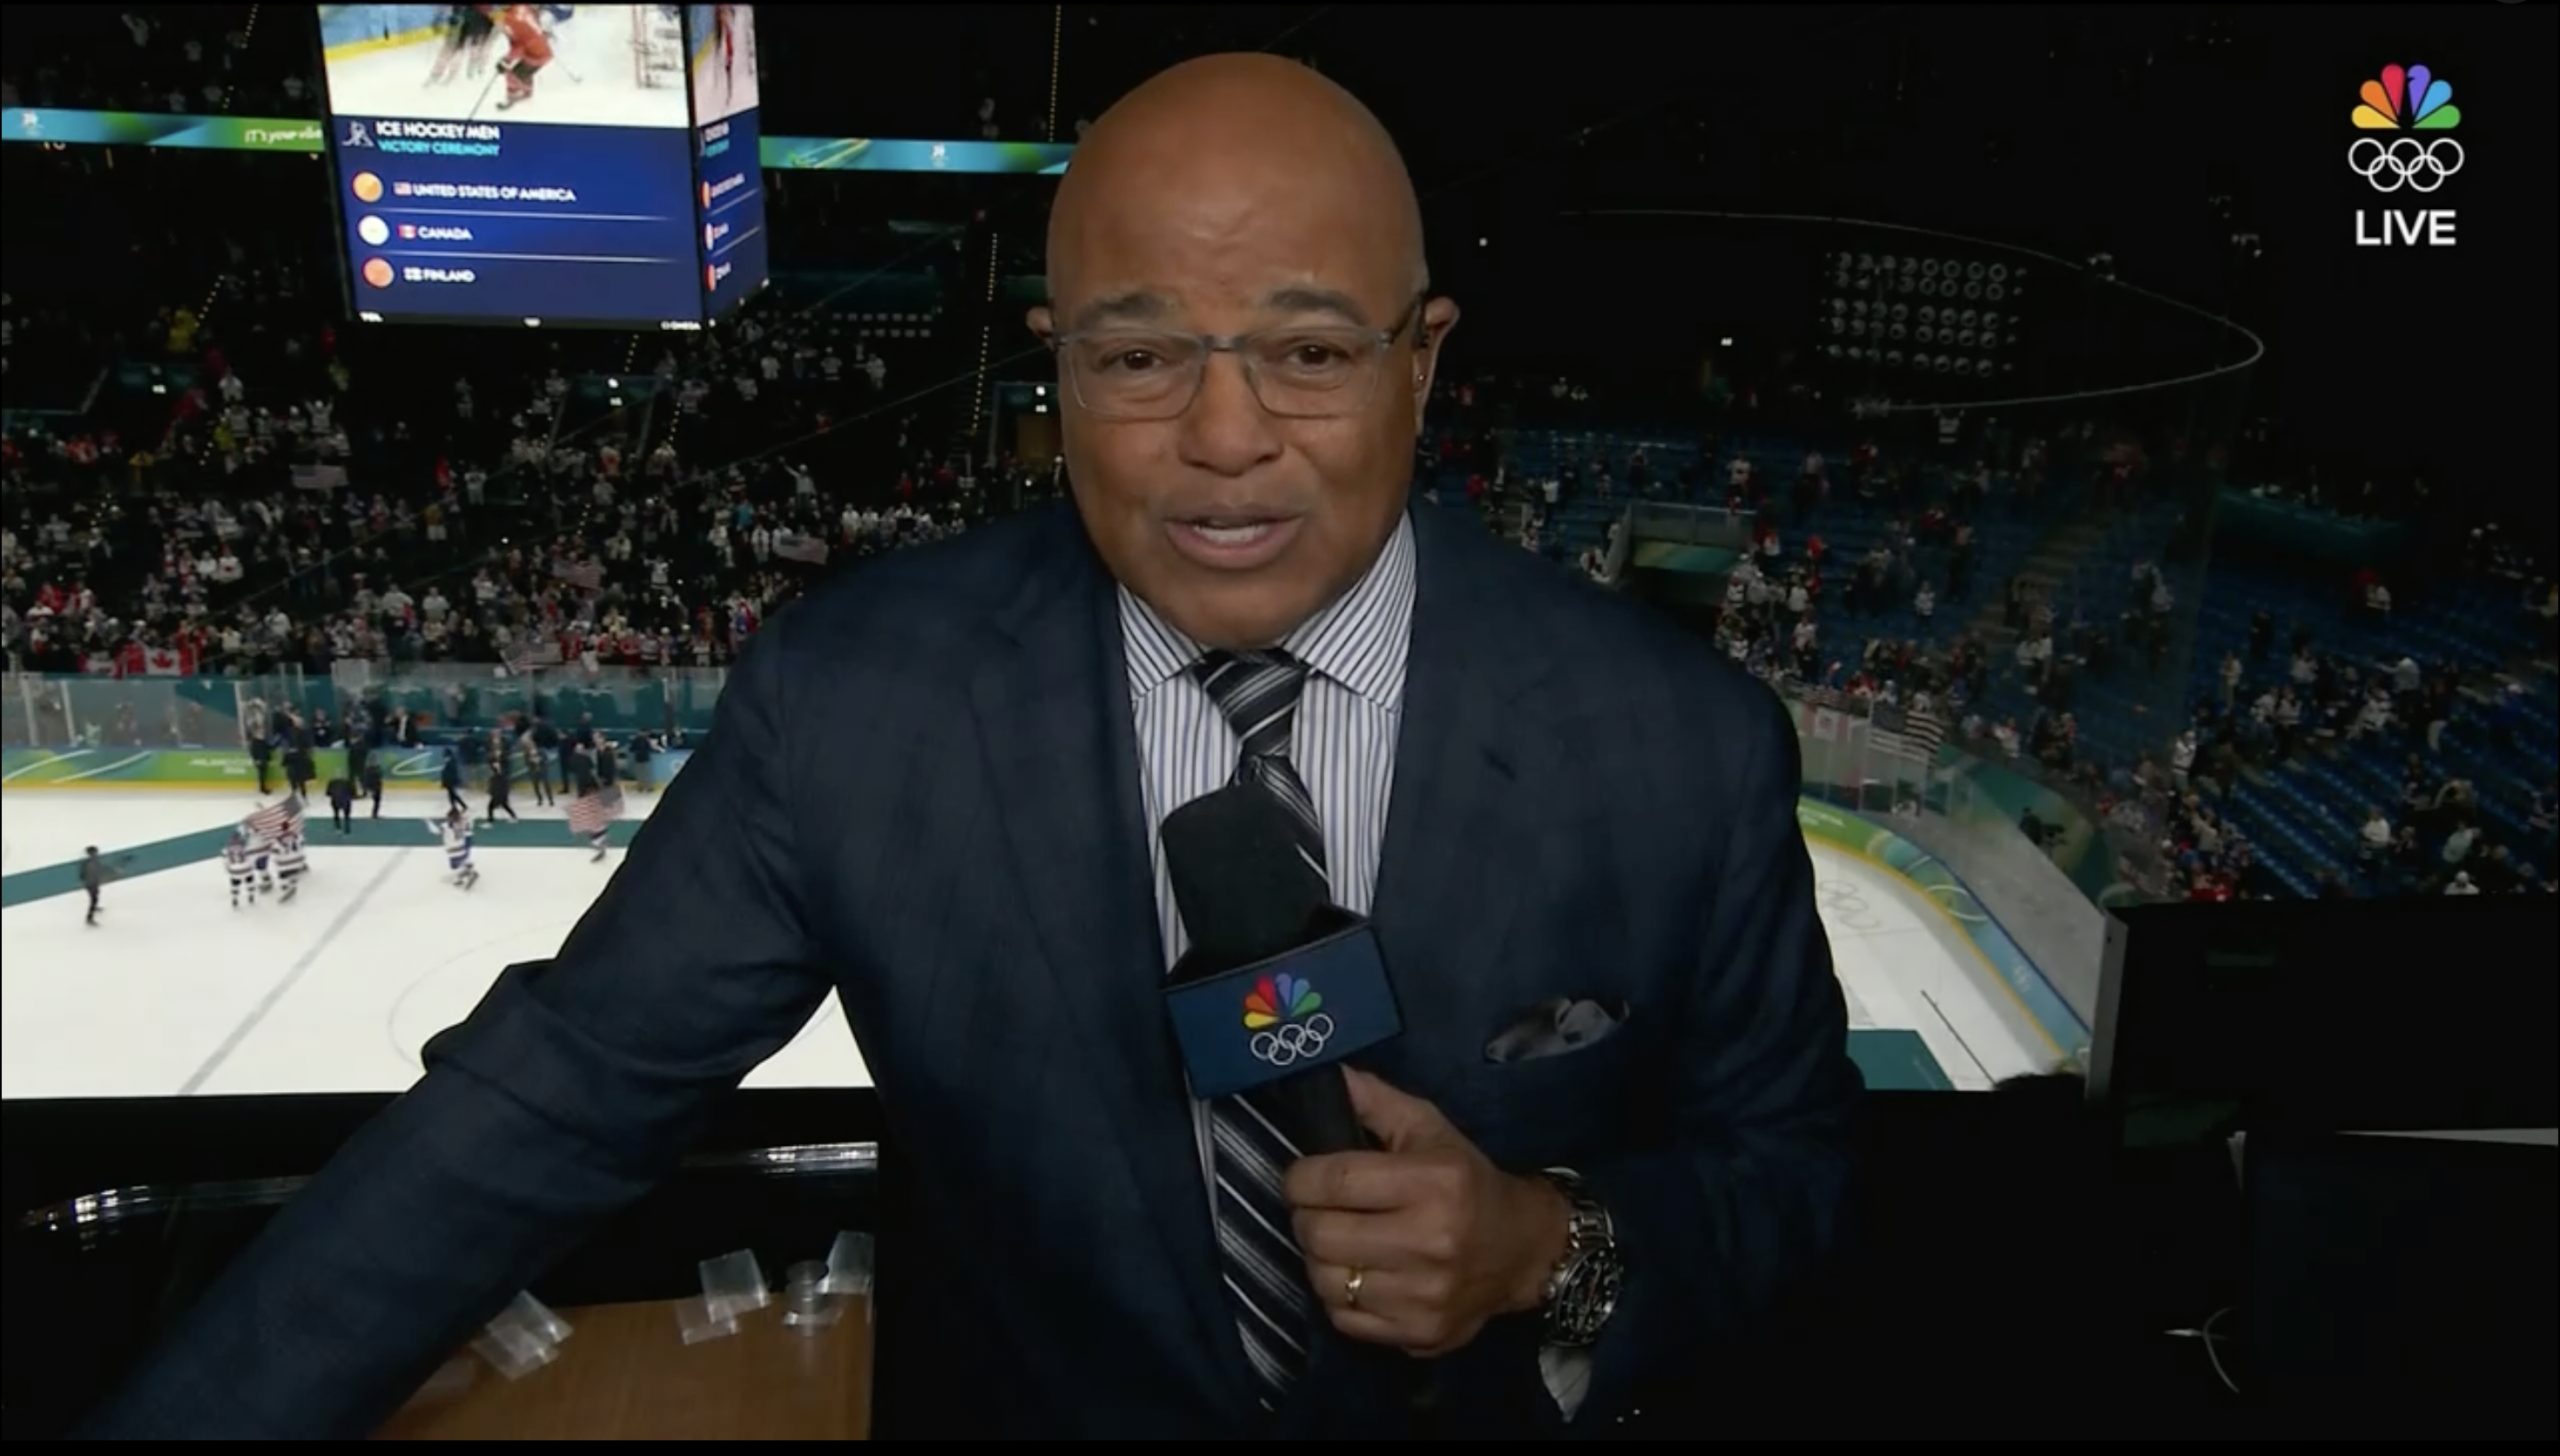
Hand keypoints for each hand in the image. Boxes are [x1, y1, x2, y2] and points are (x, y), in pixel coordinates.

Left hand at [1283, 1067, 1569, 1357]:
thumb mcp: (1429, 1128)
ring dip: (1319, 1260)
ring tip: (1338, 1243)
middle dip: (1305, 1218)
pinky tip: (1359, 1275)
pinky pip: (1344, 1319)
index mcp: (1434, 1182)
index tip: (1302, 1176)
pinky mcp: (1419, 1334)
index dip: (1300, 1177)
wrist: (1522, 1249)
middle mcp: (1430, 1241)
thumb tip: (1328, 1076)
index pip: (1333, 1181)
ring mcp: (1424, 1295)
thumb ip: (1376, 1101)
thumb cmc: (1467, 1180)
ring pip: (1325, 1281)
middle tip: (1318, 1210)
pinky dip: (1339, 1298)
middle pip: (1319, 1235)